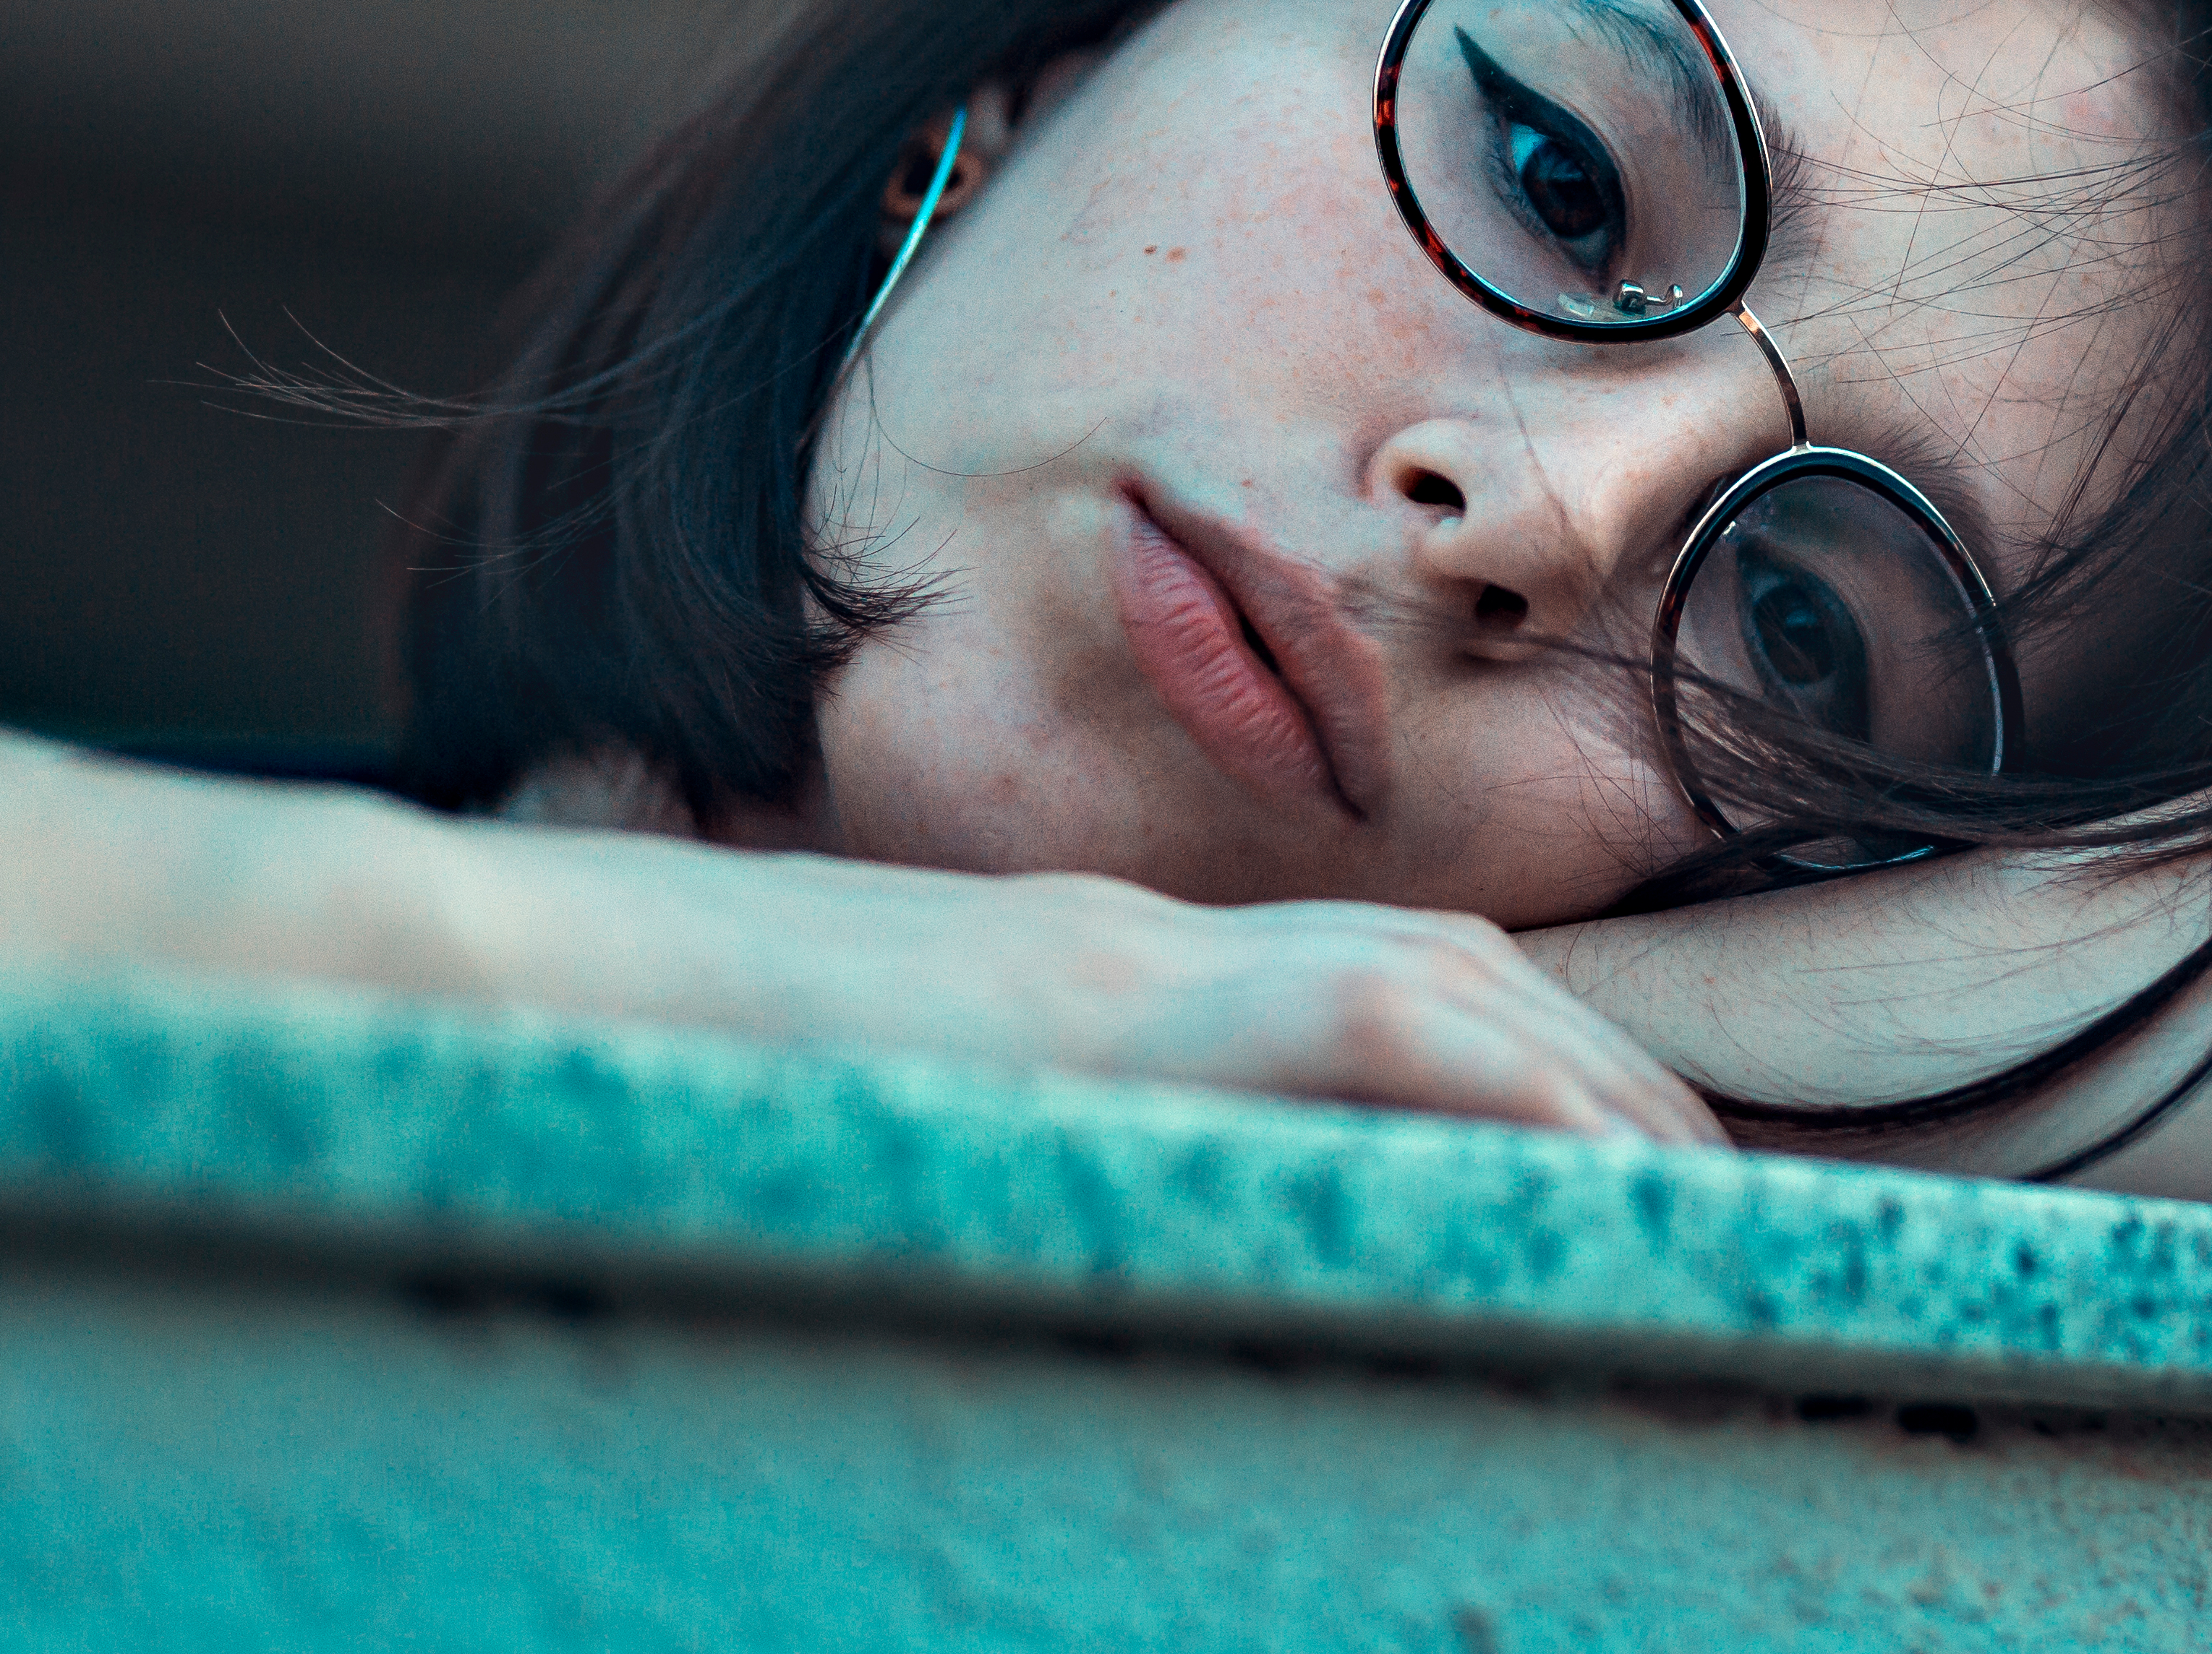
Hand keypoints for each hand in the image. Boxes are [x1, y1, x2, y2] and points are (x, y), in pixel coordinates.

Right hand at [467, 839, 1728, 1149]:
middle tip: (1740, 1196)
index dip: (1527, 1064)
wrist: (471, 991)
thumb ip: (1009, 1158)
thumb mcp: (874, 1127)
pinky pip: (1341, 1025)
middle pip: (1441, 980)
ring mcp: (1101, 974)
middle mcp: (1126, 957)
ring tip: (1708, 1191)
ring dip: (1581, 1082)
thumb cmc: (639, 1082)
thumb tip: (1095, 1253)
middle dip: (1604, 1083)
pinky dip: (1485, 1075)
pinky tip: (1593, 1162)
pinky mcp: (1069, 1015)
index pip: (1363, 994)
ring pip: (1427, 989)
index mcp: (1088, 985)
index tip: (1638, 1163)